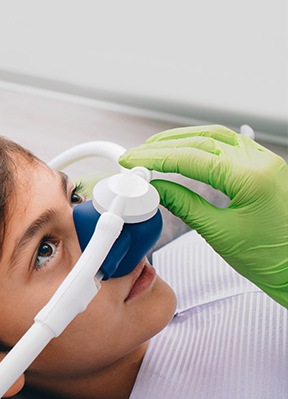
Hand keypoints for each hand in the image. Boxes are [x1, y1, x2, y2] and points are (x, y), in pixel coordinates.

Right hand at [119, 124, 287, 307]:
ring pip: (216, 136)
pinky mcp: (263, 167)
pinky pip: (230, 144)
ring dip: (182, 139)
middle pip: (202, 141)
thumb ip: (185, 205)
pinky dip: (202, 144)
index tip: (133, 160)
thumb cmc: (270, 257)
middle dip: (163, 146)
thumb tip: (157, 189)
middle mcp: (260, 162)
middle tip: (137, 155)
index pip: (190, 158)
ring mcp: (264, 161)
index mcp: (250, 178)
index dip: (155, 158)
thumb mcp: (218, 232)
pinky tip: (186, 149)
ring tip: (155, 148)